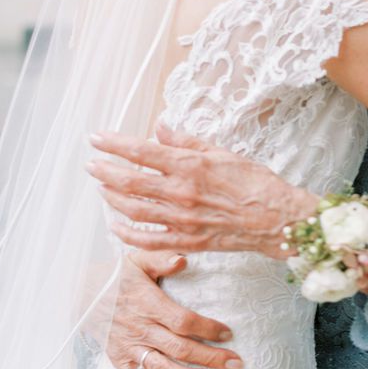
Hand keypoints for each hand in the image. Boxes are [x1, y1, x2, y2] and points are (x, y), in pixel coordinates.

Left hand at [87, 125, 317, 256]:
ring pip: (134, 210)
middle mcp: (181, 193)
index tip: (96, 138)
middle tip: (91, 163)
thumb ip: (186, 142)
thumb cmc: (255, 182)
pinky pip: (149, 240)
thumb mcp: (222, 152)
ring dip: (112, 198)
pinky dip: (127, 235)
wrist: (277, 218)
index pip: (141, 152)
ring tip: (101, 188)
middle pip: (130, 181)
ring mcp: (182, 219)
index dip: (114, 144)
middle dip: (105, 170)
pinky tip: (115, 226)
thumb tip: (160, 128)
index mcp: (190, 166)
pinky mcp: (187, 240)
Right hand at [107, 250, 241, 368]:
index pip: (183, 321)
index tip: (228, 334)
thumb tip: (183, 259)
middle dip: (210, 357)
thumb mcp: (138, 259)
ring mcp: (129, 346)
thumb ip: (162, 259)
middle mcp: (140, 328)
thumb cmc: (116, 275)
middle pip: (179, 347)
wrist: (81, 292)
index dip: (207, 329)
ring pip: (161, 367)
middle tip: (236, 363)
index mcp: (148, 304)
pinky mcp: (118, 359)